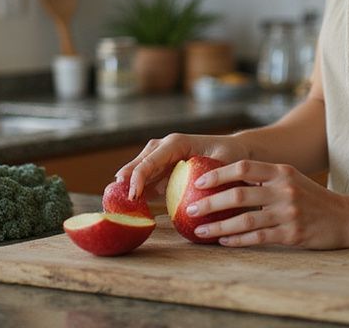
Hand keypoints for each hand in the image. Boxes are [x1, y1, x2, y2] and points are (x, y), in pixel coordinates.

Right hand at [116, 133, 250, 201]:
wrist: (234, 151)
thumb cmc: (231, 155)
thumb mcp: (224, 163)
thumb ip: (214, 175)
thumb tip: (203, 194)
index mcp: (177, 143)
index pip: (152, 158)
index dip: (139, 175)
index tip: (133, 194)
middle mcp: (166, 147)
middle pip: (141, 162)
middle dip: (127, 178)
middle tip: (114, 196)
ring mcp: (163, 158)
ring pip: (141, 169)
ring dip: (130, 184)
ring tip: (116, 201)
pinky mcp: (164, 169)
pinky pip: (148, 178)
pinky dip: (140, 190)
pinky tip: (133, 205)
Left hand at [185, 160, 348, 249]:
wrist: (347, 217)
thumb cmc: (313, 198)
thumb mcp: (291, 179)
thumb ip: (265, 178)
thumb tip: (227, 180)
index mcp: (281, 172)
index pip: (243, 168)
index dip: (218, 174)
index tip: (197, 181)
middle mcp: (284, 190)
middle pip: (238, 195)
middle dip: (210, 203)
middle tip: (190, 209)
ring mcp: (288, 214)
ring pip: (244, 221)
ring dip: (218, 227)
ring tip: (200, 230)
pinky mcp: (292, 234)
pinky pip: (258, 238)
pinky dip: (237, 240)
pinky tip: (223, 242)